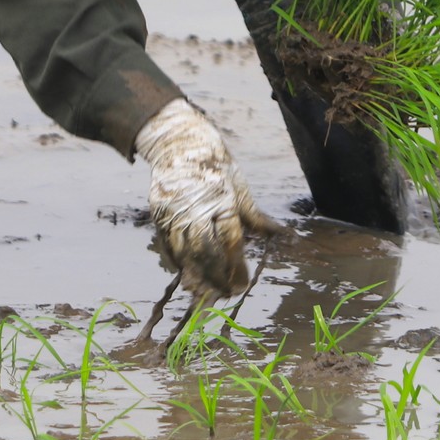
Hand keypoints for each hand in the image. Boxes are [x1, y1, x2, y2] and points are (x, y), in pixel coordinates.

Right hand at [135, 98, 278, 303]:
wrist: (179, 144)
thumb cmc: (216, 166)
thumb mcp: (239, 187)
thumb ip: (255, 216)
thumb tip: (281, 234)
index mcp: (222, 200)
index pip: (230, 241)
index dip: (236, 267)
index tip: (241, 285)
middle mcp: (197, 208)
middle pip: (206, 252)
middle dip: (217, 278)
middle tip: (226, 295)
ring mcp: (175, 212)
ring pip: (184, 253)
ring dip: (196, 276)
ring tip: (205, 294)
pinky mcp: (159, 215)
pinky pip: (167, 246)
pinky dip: (177, 264)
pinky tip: (187, 276)